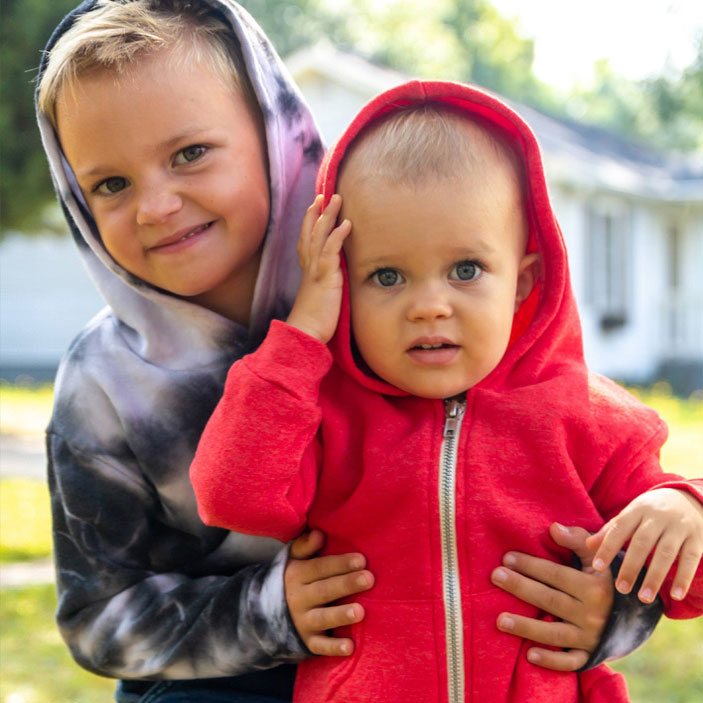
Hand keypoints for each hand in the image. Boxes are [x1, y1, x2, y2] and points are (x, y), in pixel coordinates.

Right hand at [285, 528, 373, 655]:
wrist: (265, 612)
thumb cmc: (292, 579)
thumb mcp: (292, 560)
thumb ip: (305, 546)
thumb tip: (318, 532)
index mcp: (296, 575)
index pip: (320, 568)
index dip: (340, 564)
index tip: (361, 559)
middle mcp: (298, 598)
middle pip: (325, 590)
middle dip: (347, 584)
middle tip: (369, 579)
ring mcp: (302, 621)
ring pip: (323, 618)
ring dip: (341, 615)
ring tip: (360, 611)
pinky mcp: (306, 641)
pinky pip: (320, 646)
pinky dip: (333, 647)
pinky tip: (350, 647)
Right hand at [287, 194, 350, 342]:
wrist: (306, 333)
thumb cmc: (314, 321)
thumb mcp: (320, 298)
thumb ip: (326, 285)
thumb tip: (336, 281)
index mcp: (308, 270)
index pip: (307, 240)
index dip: (310, 222)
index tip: (315, 206)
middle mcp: (309, 266)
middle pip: (310, 231)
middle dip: (316, 212)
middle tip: (323, 195)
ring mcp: (316, 270)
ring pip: (319, 235)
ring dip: (328, 215)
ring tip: (336, 198)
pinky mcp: (325, 277)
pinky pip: (330, 251)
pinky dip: (337, 235)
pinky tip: (346, 224)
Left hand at [491, 523, 613, 670]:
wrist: (636, 615)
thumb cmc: (606, 578)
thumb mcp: (598, 558)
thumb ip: (577, 540)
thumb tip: (553, 527)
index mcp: (595, 588)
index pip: (555, 575)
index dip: (530, 565)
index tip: (506, 557)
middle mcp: (592, 614)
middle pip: (550, 600)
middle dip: (521, 587)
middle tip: (495, 576)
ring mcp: (590, 638)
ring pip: (555, 634)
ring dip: (526, 628)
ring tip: (500, 619)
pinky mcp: (590, 656)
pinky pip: (570, 663)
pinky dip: (551, 661)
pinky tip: (529, 655)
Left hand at [587, 488, 702, 602]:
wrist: (689, 497)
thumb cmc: (652, 511)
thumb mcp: (632, 513)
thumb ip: (612, 529)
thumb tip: (588, 545)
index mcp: (638, 508)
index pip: (620, 528)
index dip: (608, 547)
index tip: (597, 567)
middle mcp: (659, 516)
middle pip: (642, 543)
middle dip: (631, 567)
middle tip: (621, 589)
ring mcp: (680, 526)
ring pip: (666, 553)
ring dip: (654, 577)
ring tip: (643, 598)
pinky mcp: (698, 538)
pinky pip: (690, 559)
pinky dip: (683, 578)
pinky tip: (675, 595)